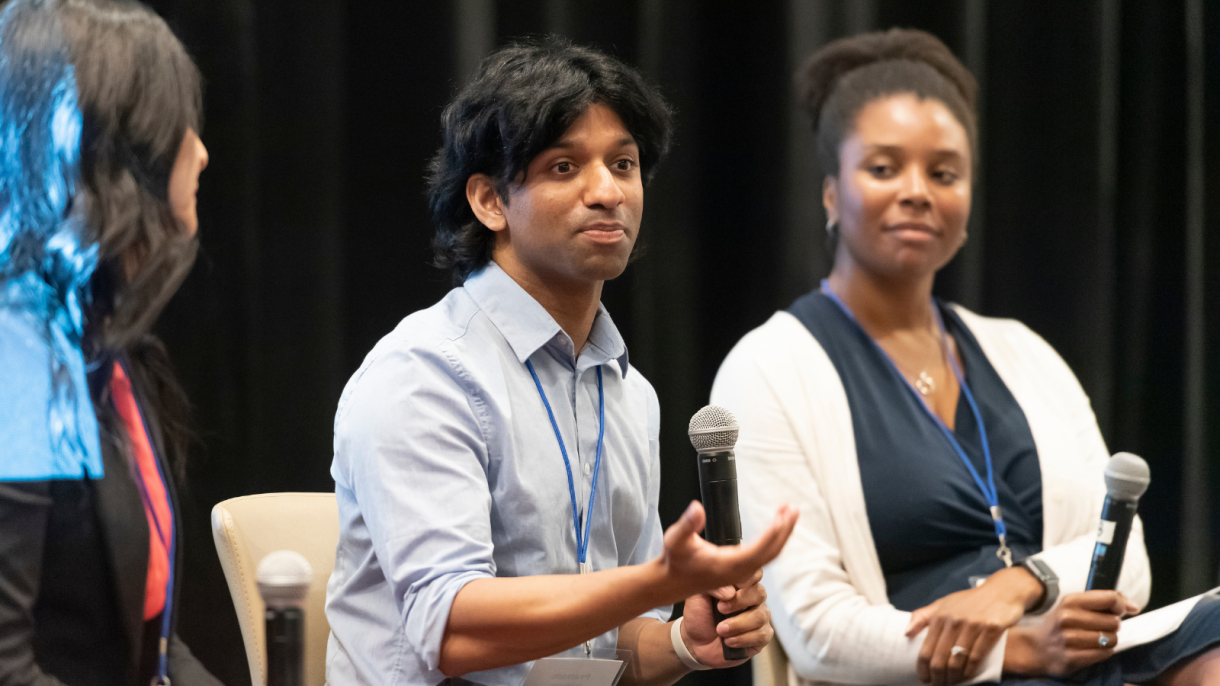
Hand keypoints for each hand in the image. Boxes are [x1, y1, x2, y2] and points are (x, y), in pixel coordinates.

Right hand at [655, 501, 797, 600]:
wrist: (671, 582)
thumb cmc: (674, 561)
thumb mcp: (675, 539)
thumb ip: (687, 524)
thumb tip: (696, 507)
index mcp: (727, 566)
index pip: (758, 550)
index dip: (772, 533)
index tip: (782, 516)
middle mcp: (738, 572)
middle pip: (771, 553)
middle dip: (784, 530)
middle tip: (792, 509)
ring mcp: (741, 572)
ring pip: (770, 554)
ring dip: (781, 533)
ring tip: (788, 511)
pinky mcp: (740, 569)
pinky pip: (764, 555)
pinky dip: (773, 539)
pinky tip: (776, 525)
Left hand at [679, 568, 772, 667]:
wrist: (695, 640)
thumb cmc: (699, 613)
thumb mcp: (698, 596)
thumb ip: (712, 586)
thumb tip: (730, 592)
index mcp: (740, 582)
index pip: (755, 572)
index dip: (749, 576)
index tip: (734, 585)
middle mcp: (753, 597)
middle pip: (759, 593)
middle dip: (739, 602)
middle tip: (720, 609)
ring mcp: (759, 616)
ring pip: (760, 616)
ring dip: (738, 624)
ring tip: (720, 630)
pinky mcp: (761, 636)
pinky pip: (762, 635)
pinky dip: (743, 639)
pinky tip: (729, 641)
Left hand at [907, 566, 1042, 683]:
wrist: (1001, 591)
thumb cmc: (969, 601)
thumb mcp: (943, 604)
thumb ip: (922, 617)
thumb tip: (905, 634)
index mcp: (939, 616)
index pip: (925, 650)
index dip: (922, 668)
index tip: (923, 678)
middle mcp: (954, 621)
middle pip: (939, 659)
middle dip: (937, 677)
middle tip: (938, 685)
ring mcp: (973, 625)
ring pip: (957, 660)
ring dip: (953, 677)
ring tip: (951, 683)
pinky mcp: (991, 629)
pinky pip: (977, 656)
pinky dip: (970, 670)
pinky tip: (967, 676)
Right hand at [1003, 591, 1139, 677]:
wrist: (1037, 648)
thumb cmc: (1061, 624)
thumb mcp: (1074, 605)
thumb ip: (1103, 601)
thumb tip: (1134, 607)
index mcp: (1070, 601)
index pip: (1110, 598)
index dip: (1120, 605)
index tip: (1117, 611)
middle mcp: (1068, 618)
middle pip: (1114, 621)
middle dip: (1112, 625)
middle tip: (1100, 627)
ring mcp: (1069, 639)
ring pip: (1112, 639)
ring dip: (1109, 640)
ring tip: (1096, 639)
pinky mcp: (1072, 657)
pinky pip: (1104, 653)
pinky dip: (1103, 651)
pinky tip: (1092, 648)